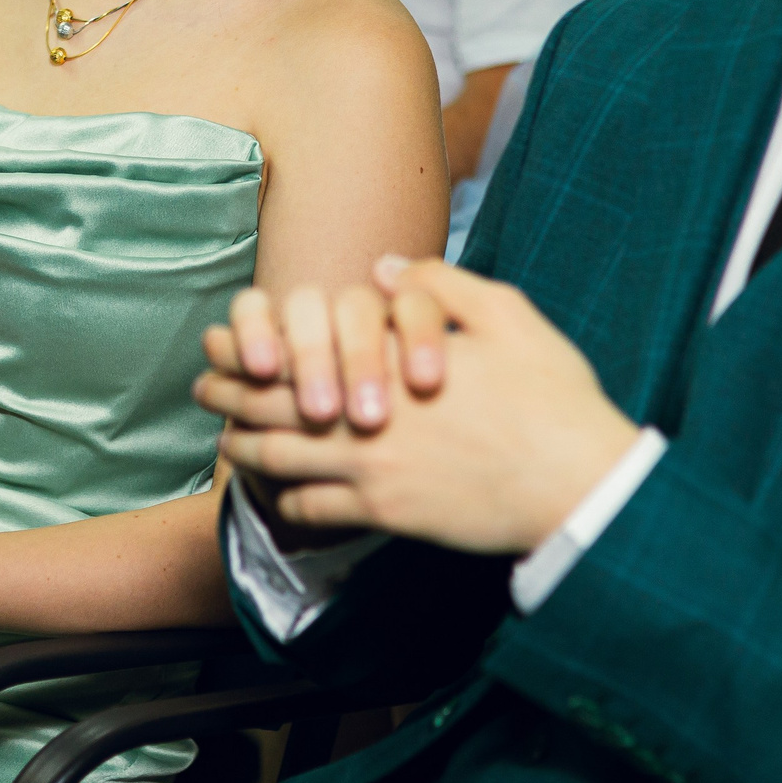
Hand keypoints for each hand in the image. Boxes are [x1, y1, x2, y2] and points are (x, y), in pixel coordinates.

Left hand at [197, 261, 638, 555]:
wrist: (579, 485)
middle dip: (231, 396)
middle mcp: (370, 417)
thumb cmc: (552, 397)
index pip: (302, 349)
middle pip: (274, 406)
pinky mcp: (388, 515)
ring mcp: (374, 470)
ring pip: (283, 461)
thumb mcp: (506, 316)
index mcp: (392, 362)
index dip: (252, 347)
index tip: (224, 343)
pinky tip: (276, 494)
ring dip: (245, 448)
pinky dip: (285, 501)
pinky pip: (315, 512)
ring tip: (223, 439)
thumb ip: (438, 285)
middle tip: (202, 389)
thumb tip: (379, 267)